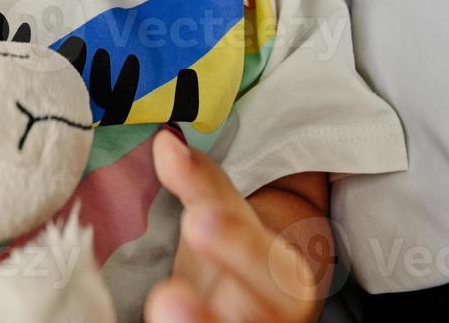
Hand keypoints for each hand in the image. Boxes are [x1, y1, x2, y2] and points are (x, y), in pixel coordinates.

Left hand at [144, 128, 327, 322]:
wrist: (259, 309)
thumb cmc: (239, 260)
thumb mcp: (229, 219)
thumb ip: (200, 184)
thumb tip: (165, 143)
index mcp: (287, 282)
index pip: (267, 265)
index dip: (234, 245)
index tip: (196, 218)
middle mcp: (274, 322)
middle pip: (252, 319)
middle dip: (210, 313)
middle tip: (168, 295)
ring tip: (162, 307)